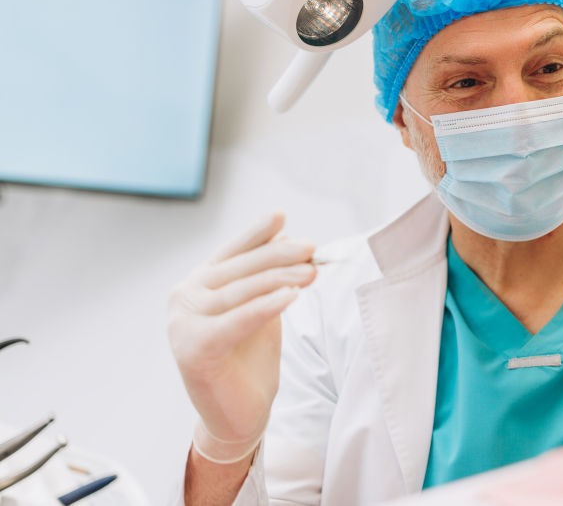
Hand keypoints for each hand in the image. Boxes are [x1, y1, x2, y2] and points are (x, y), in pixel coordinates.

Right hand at [168, 212, 316, 462]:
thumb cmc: (250, 359)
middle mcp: (185, 297)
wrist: (238, 414)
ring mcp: (184, 322)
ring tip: (311, 273)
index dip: (256, 233)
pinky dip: (266, 306)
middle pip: (240, 269)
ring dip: (280, 279)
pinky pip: (238, 320)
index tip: (280, 215)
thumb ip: (268, 278)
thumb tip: (288, 238)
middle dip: (279, 256)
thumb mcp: (263, 309)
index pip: (232, 251)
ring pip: (241, 292)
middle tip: (312, 249)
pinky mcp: (193, 348)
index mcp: (199, 284)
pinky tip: (292, 296)